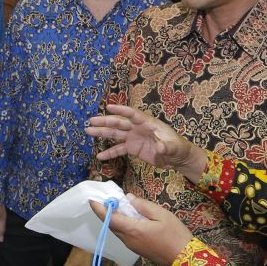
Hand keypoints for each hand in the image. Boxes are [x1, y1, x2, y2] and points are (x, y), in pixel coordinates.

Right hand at [86, 104, 201, 176]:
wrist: (177, 158)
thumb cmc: (178, 148)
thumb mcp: (174, 147)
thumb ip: (167, 147)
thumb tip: (161, 147)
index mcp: (148, 123)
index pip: (133, 114)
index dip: (122, 110)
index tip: (109, 107)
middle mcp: (138, 128)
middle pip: (120, 123)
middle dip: (105, 122)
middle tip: (91, 121)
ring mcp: (134, 138)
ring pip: (116, 134)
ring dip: (102, 133)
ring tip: (88, 131)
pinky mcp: (133, 148)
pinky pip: (119, 150)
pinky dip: (109, 153)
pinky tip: (99, 156)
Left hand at [90, 193, 193, 265]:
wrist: (184, 259)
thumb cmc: (175, 235)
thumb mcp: (162, 215)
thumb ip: (143, 206)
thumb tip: (129, 198)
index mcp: (132, 229)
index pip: (110, 218)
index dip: (99, 208)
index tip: (91, 199)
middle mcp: (128, 239)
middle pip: (111, 224)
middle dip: (105, 211)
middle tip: (105, 198)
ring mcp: (132, 246)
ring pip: (117, 230)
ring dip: (113, 218)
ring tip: (115, 205)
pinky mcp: (137, 249)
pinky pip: (124, 235)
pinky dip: (121, 224)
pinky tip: (127, 217)